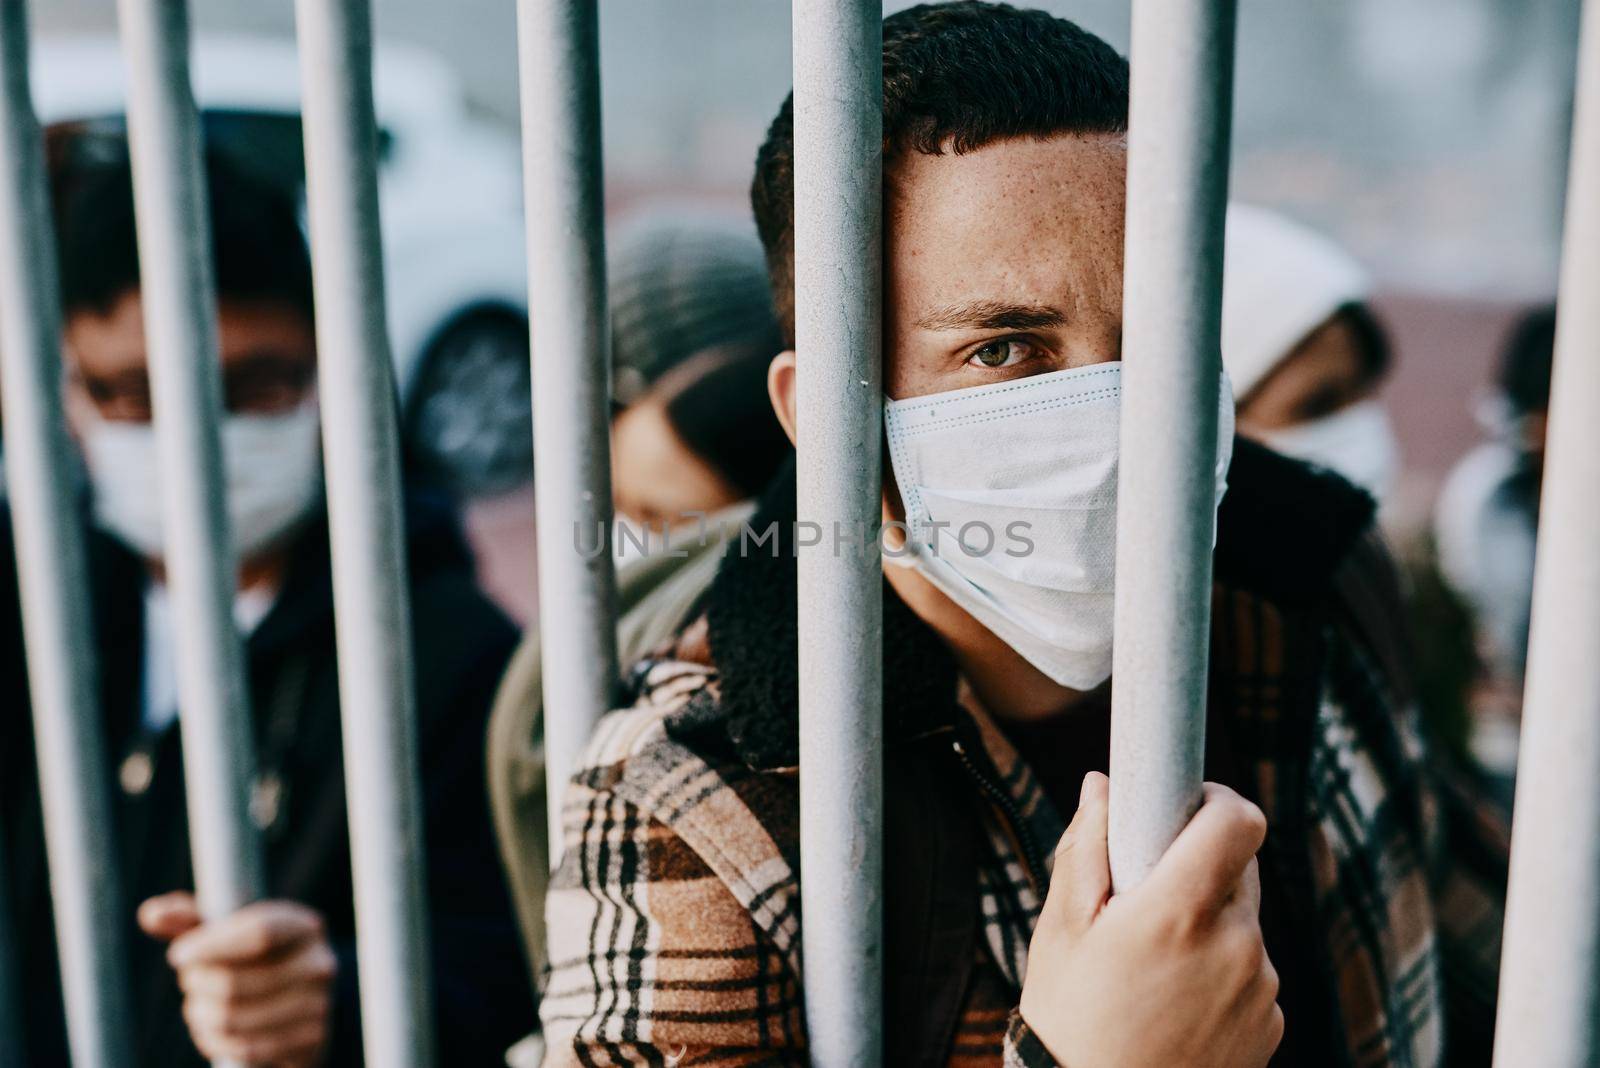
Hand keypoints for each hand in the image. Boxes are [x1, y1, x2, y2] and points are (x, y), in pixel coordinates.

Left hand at [139, 892, 336, 1067]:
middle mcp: (319, 964)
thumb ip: (191, 919)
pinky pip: (243, 1048)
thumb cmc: (255, 960)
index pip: (259, 933)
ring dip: (199, 1014)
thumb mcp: (231, 932)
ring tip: (197, 1005)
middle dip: (196, 983)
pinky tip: (211, 1029)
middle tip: (189, 980)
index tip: (177, 955)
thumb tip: (152, 913)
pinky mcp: (310, 1042)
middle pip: (236, 982)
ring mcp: (318, 1006)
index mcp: (304, 926)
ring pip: (232, 1019)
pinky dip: (214, 1040)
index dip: (212, 945)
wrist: (303, 1003)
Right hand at [1019, 772, 1282, 1067]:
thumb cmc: (1069, 1020)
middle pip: (1241, 866)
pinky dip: (1221, 971)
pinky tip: (1173, 1003)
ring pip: (1244, 921)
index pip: (1240, 820)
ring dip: (1209, 922)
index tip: (1183, 806)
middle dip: (1198, 863)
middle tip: (1146, 893)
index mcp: (1180, 912)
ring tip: (1152, 965)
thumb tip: (1102, 786)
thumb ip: (1086, 846)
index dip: (1214, 799)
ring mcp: (1261, 990)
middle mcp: (1237, 946)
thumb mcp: (1062, 928)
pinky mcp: (1272, 1026)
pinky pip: (1251, 971)